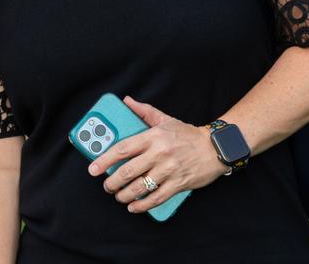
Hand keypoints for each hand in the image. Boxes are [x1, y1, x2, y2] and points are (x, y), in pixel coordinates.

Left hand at [87, 97, 226, 214]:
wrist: (215, 147)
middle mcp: (159, 153)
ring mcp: (169, 170)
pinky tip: (133, 206)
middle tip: (107, 186)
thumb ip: (144, 111)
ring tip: (118, 196)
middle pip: (128, 171)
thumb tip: (126, 101)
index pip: (122, 148)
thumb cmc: (187, 134)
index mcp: (153, 136)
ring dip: (124, 195)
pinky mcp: (179, 184)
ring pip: (140, 187)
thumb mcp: (165, 119)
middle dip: (112, 182)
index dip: (105, 160)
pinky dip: (142, 205)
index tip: (93, 169)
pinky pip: (157, 197)